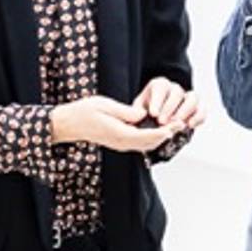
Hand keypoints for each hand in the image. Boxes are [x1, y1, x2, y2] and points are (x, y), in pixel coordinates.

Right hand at [51, 95, 175, 152]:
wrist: (69, 124)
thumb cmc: (84, 112)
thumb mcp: (105, 106)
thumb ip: (125, 112)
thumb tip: (142, 114)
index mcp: (119, 134)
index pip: (148, 136)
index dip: (164, 132)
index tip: (177, 125)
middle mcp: (122, 143)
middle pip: (150, 143)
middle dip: (167, 135)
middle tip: (182, 124)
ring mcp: (120, 144)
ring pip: (146, 145)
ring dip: (161, 137)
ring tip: (174, 127)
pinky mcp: (119, 142)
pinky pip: (140, 143)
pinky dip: (152, 138)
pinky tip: (158, 129)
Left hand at [131, 77, 205, 137]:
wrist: (155, 123)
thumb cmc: (146, 115)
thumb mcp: (137, 111)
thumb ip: (137, 112)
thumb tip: (139, 115)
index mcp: (159, 85)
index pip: (161, 87)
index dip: (158, 100)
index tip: (153, 113)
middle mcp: (175, 89)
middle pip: (177, 92)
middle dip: (170, 108)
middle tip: (162, 122)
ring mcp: (187, 98)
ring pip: (193, 98)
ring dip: (185, 111)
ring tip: (177, 124)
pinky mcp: (197, 109)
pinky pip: (202, 110)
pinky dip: (198, 117)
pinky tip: (190, 125)